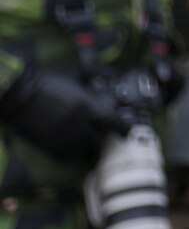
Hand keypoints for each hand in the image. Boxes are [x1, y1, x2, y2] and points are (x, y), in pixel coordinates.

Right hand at [0, 65, 131, 162]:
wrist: (20, 95)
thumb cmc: (48, 81)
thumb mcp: (74, 73)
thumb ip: (94, 75)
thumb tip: (109, 74)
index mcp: (89, 107)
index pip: (114, 122)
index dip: (123, 127)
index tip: (129, 131)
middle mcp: (81, 125)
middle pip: (100, 138)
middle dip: (103, 136)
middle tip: (103, 133)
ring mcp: (66, 138)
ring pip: (84, 148)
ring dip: (86, 143)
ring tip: (83, 137)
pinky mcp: (51, 147)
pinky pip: (67, 155)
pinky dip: (70, 151)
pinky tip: (68, 142)